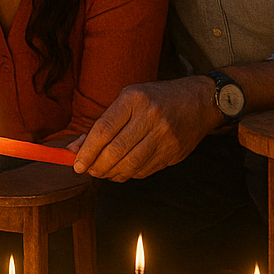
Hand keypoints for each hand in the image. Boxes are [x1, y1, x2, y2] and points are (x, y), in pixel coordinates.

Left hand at [68, 76, 216, 180]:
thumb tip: (75, 149)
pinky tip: (121, 171)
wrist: (199, 101)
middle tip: (88, 170)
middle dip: (97, 166)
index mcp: (134, 99)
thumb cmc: (156, 99)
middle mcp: (150, 117)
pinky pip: (145, 169)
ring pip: (130, 164)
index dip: (87, 150)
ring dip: (111, 173)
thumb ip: (102, 123)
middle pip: (116, 150)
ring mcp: (165, 136)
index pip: (104, 130)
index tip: (76, 164)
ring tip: (102, 172)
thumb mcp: (128, 99)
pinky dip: (128, 174)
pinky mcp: (174, 152)